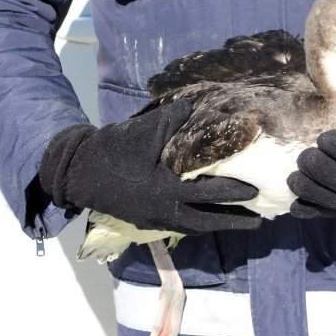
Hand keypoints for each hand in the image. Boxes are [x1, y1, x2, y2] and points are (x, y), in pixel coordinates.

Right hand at [39, 99, 260, 233]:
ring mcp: (154, 220)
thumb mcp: (143, 130)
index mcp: (166, 189)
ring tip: (238, 223)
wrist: (77, 171)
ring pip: (193, 228)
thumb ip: (173, 119)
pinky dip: (196, 224)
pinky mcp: (145, 221)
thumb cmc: (112, 149)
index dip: (234, 192)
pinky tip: (206, 218)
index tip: (255, 191)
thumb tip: (197, 107)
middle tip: (257, 220)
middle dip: (233, 220)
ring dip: (216, 226)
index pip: (209, 194)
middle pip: (207, 221)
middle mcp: (164, 210)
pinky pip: (178, 226)